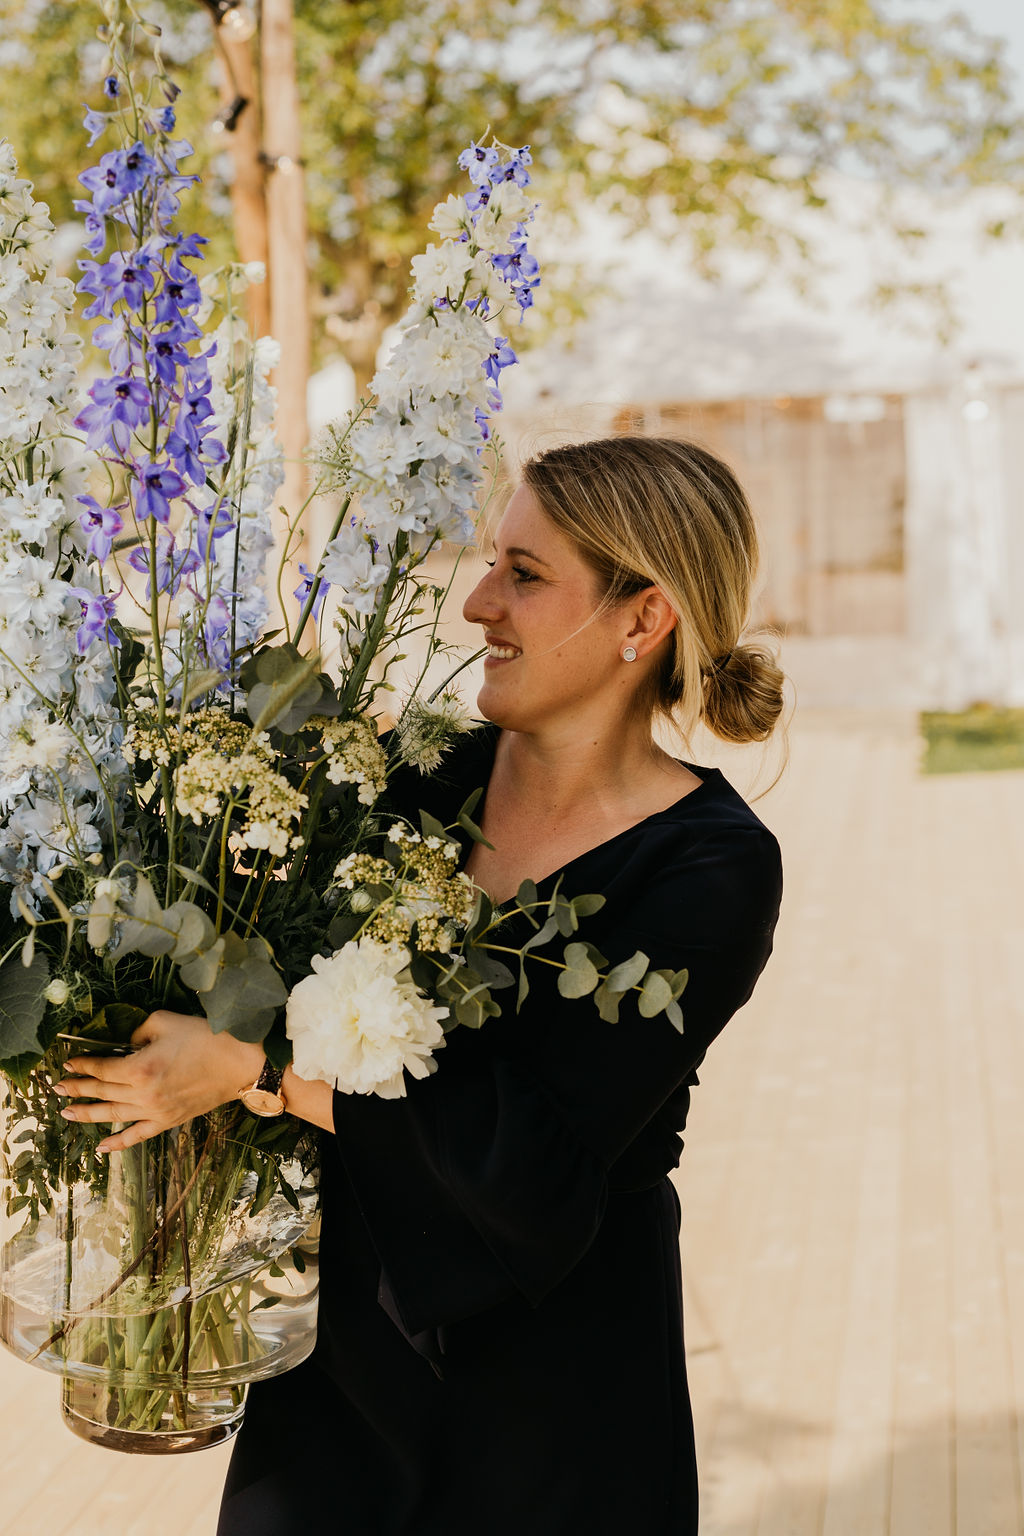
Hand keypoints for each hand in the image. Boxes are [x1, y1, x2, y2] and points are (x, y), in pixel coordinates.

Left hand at [55, 1010, 264, 1154]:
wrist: (238, 1063)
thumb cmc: (205, 1038)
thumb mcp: (166, 1022)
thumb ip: (138, 1031)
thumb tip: (127, 1042)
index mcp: (140, 1067)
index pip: (101, 1067)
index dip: (82, 1064)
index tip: (69, 1062)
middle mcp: (142, 1093)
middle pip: (101, 1091)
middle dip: (77, 1088)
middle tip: (57, 1087)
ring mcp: (154, 1111)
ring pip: (112, 1115)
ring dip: (87, 1114)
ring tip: (66, 1113)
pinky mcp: (167, 1121)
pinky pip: (137, 1136)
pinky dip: (117, 1144)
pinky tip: (100, 1148)